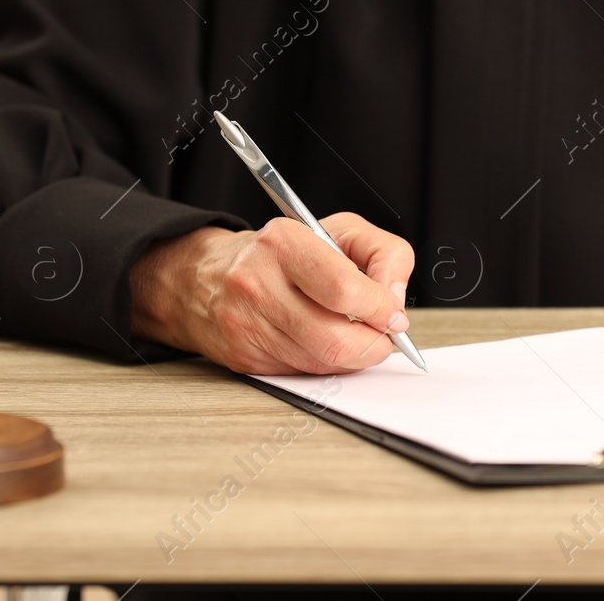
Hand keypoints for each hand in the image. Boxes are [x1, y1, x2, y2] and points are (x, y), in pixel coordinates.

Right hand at [130, 213, 414, 374]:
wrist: (207, 278)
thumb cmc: (281, 253)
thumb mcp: (338, 230)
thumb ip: (384, 253)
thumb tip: (396, 299)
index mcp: (282, 242)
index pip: (343, 288)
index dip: (379, 308)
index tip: (394, 315)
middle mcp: (257, 282)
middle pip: (334, 338)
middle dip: (373, 344)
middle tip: (383, 335)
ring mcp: (247, 324)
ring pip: (321, 363)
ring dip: (352, 357)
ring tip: (354, 336)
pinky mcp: (244, 357)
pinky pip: (303, 374)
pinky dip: (325, 365)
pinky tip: (322, 343)